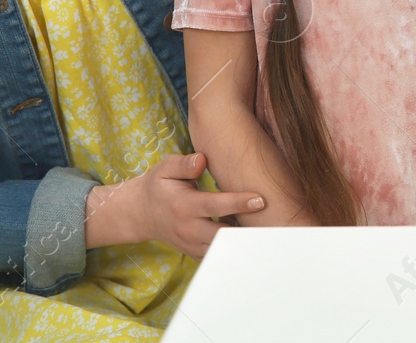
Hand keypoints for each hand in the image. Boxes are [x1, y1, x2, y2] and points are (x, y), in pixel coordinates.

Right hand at [89, 152, 265, 256]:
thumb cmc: (159, 185)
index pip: (215, 205)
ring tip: (269, 233)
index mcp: (184, 205)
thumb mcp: (165, 168)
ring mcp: (192, 245)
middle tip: (275, 224)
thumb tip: (202, 160)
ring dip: (243, 243)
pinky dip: (235, 251)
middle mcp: (189, 228)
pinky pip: (219, 256)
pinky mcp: (195, 253)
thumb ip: (184, 163)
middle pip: (223, 234)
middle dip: (248, 230)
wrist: (141, 213)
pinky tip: (252, 241)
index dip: (239, 202)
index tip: (261, 199)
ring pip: (222, 250)